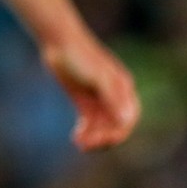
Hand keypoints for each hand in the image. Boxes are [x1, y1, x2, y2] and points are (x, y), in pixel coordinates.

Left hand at [42, 33, 140, 150]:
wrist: (59, 42)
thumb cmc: (81, 56)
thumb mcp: (98, 77)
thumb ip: (112, 98)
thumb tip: (126, 121)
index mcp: (123, 90)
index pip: (127, 119)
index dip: (118, 133)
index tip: (104, 141)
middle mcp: (113, 97)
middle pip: (113, 126)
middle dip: (103, 138)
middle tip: (86, 146)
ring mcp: (98, 99)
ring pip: (100, 126)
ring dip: (93, 137)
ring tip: (79, 143)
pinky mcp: (83, 101)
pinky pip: (88, 122)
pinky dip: (84, 131)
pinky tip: (76, 137)